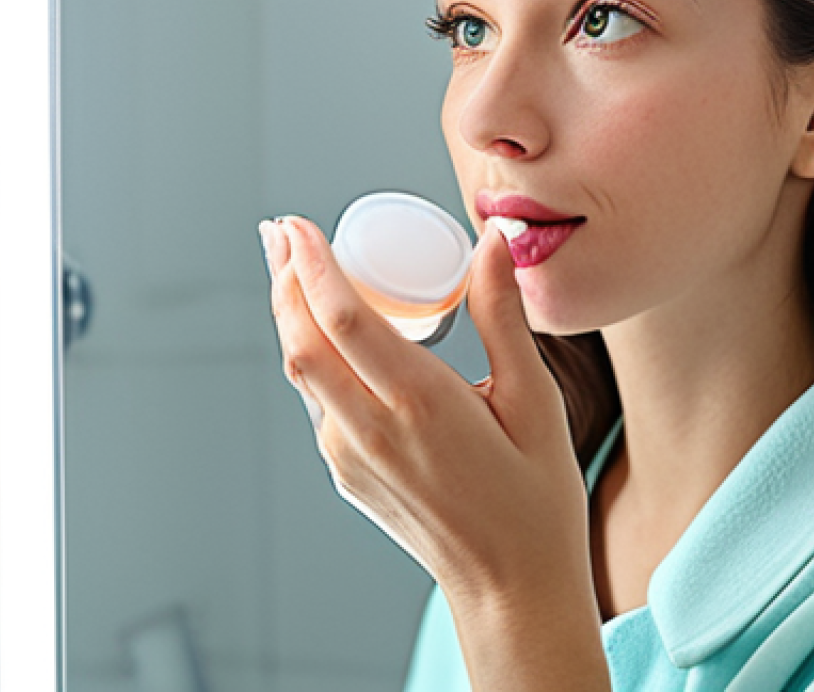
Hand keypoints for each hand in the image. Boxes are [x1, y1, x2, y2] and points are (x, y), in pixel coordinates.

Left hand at [259, 214, 591, 603]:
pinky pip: (315, 398)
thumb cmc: (533, 497)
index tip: (299, 225)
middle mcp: (372, 431)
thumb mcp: (534, 400)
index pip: (344, 319)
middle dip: (283, 278)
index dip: (313, 265)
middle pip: (302, 340)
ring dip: (288, 313)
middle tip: (279, 231)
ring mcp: (350, 457)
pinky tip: (320, 327)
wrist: (511, 589)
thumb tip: (492, 243)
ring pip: (300, 370)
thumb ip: (504, 317)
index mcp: (421, 406)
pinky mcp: (346, 472)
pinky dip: (308, 351)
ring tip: (286, 264)